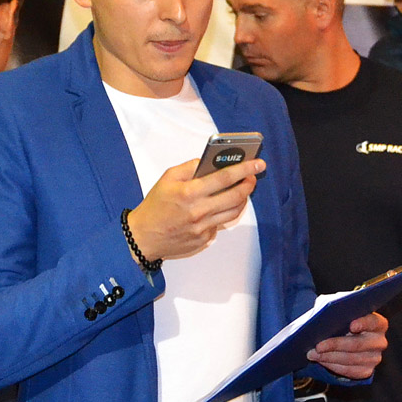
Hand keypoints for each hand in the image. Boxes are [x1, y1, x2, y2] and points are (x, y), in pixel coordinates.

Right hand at [125, 159, 261, 263]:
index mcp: (189, 193)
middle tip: (253, 176)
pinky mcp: (204, 239)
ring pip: (234, 212)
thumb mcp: (167, 178)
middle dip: (249, 183)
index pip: (225, 178)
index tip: (257, 163)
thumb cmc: (154, 206)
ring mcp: (203, 227)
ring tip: (243, 189)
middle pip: (236, 196)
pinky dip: (225, 213)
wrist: (143, 238)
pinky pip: (221, 224)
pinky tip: (222, 206)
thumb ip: (190, 167)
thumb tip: (209, 162)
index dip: (245, 169)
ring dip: (243, 199)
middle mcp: (199, 211)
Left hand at [308, 312, 386, 379]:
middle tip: (318, 345)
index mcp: (378, 323)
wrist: (347, 338)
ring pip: (350, 360)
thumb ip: (337, 307)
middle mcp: (379, 342)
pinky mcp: (366, 371)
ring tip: (312, 353)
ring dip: (329, 357)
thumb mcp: (341, 310)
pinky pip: (348, 370)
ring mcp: (374, 358)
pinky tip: (320, 360)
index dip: (364, 323)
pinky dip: (332, 365)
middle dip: (336, 345)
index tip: (351, 325)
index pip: (373, 322)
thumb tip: (323, 312)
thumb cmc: (343, 320)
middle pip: (358, 344)